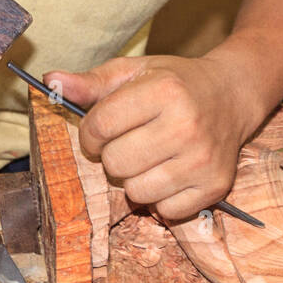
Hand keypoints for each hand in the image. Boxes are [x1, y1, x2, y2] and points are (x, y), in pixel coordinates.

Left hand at [45, 56, 257, 220]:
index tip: (101, 130)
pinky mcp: (215, 186)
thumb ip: (92, 81)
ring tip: (151, 157)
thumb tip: (50, 81)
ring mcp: (203, 159)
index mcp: (164, 91)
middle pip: (116, 163)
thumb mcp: (135, 71)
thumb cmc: (176, 83)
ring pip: (136, 191)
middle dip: (114, 155)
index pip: (100, 126)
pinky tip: (171, 172)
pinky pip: (164, 211)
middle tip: (132, 141)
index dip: (90, 133)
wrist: (232, 94)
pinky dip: (160, 197)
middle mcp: (186, 125)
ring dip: (135, 178)